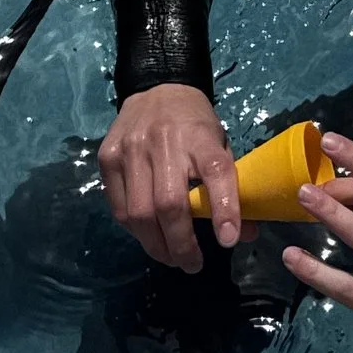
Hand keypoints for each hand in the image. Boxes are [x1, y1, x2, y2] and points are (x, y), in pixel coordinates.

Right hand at [98, 84, 243, 273]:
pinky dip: (135, 230)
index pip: (217, 172)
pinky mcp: (107, 157)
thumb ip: (231, 187)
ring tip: (171, 257)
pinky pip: (119, 207)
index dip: (224, 209)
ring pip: (139, 213)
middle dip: (181, 245)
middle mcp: (164, 141)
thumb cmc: (195, 124)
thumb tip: (244, 234)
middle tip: (192, 264)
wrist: (157, 87)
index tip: (228, 240)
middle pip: (169, 204)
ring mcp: (131, 149)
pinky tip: (148, 235)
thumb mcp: (221, 145)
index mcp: (201, 137)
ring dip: (156, 245)